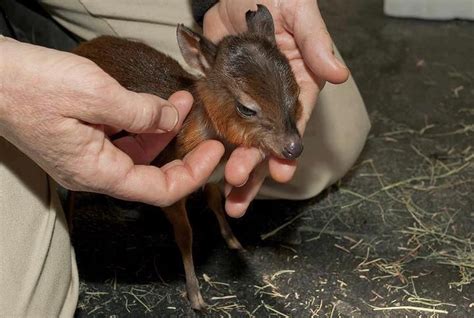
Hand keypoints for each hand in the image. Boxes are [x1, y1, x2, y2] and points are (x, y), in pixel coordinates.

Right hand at [0, 38, 223, 205]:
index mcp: (97, 172)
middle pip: (152, 172)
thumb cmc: (29, 86)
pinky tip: (155, 102)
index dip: (193, 174)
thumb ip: (139, 111)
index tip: (214, 152)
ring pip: (138, 152)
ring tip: (182, 101)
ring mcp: (87, 155)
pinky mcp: (82, 138)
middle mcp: (94, 170)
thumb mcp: (94, 94)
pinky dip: (141, 121)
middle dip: (182, 148)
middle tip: (203, 125)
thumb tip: (169, 116)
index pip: (159, 190)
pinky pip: (122, 137)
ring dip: (162, 128)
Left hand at [203, 0, 349, 216]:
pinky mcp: (220, 96)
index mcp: (296, 85)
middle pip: (265, 142)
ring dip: (235, 168)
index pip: (294, 124)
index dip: (287, 150)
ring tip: (227, 197)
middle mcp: (271, 100)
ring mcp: (244, 101)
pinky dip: (210, 147)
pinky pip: (215, 125)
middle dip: (254, 166)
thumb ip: (315, 42)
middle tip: (238, 184)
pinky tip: (203, 166)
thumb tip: (339, 73)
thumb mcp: (298, 13)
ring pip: (241, 142)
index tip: (281, 172)